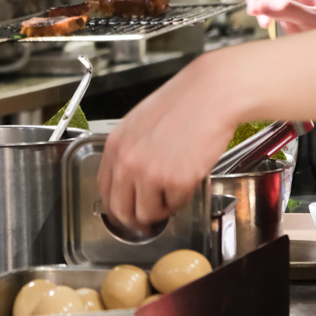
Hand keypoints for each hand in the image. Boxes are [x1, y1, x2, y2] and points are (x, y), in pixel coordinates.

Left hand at [97, 53, 238, 227]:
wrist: (211, 94)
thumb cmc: (182, 102)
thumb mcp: (139, 123)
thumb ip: (129, 151)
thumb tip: (128, 179)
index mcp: (116, 145)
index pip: (104, 189)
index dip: (114, 206)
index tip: (123, 211)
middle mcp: (128, 162)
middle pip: (120, 210)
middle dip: (134, 220)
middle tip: (145, 221)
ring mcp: (151, 174)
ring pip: (148, 214)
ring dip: (160, 211)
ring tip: (171, 195)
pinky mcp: (177, 181)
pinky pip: (175, 205)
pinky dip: (182, 199)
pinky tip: (187, 181)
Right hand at [243, 0, 315, 33]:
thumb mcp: (314, 20)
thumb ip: (288, 10)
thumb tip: (260, 5)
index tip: (256, 9)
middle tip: (255, 12)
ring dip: (256, 1)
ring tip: (263, 21)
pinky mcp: (285, 7)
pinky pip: (266, 1)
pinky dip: (260, 9)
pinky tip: (266, 23)